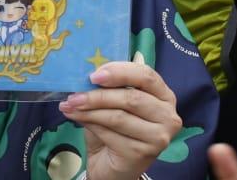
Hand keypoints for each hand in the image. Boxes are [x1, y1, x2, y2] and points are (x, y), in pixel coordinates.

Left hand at [58, 61, 182, 179]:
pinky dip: (89, 123)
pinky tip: (75, 117)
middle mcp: (168, 116)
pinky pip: (110, 134)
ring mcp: (158, 137)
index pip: (146, 75)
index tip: (94, 75)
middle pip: (131, 98)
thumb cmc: (114, 128)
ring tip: (69, 105)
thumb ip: (107, 87)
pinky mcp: (143, 154)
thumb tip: (83, 77)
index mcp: (163, 95)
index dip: (119, 72)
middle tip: (73, 95)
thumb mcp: (112, 102)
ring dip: (89, 110)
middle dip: (98, 95)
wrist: (112, 164)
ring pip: (119, 117)